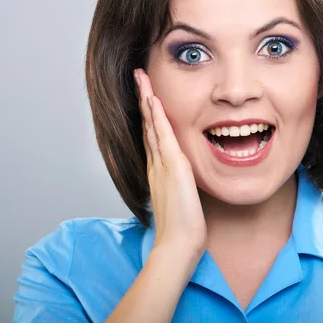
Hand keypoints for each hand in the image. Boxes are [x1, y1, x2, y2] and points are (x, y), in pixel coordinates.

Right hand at [134, 68, 207, 255]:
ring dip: (147, 99)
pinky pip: (163, 135)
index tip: (147, 96)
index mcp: (158, 171)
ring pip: (151, 125)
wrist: (178, 245)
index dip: (148, 114)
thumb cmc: (181, 228)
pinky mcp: (173, 167)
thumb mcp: (180, 201)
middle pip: (147, 125)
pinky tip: (153, 99)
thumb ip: (178, 187)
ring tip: (141, 78)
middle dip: (143, 99)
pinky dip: (157, 116)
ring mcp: (162, 164)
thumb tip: (183, 181)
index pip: (152, 135)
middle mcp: (156, 164)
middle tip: (138, 78)